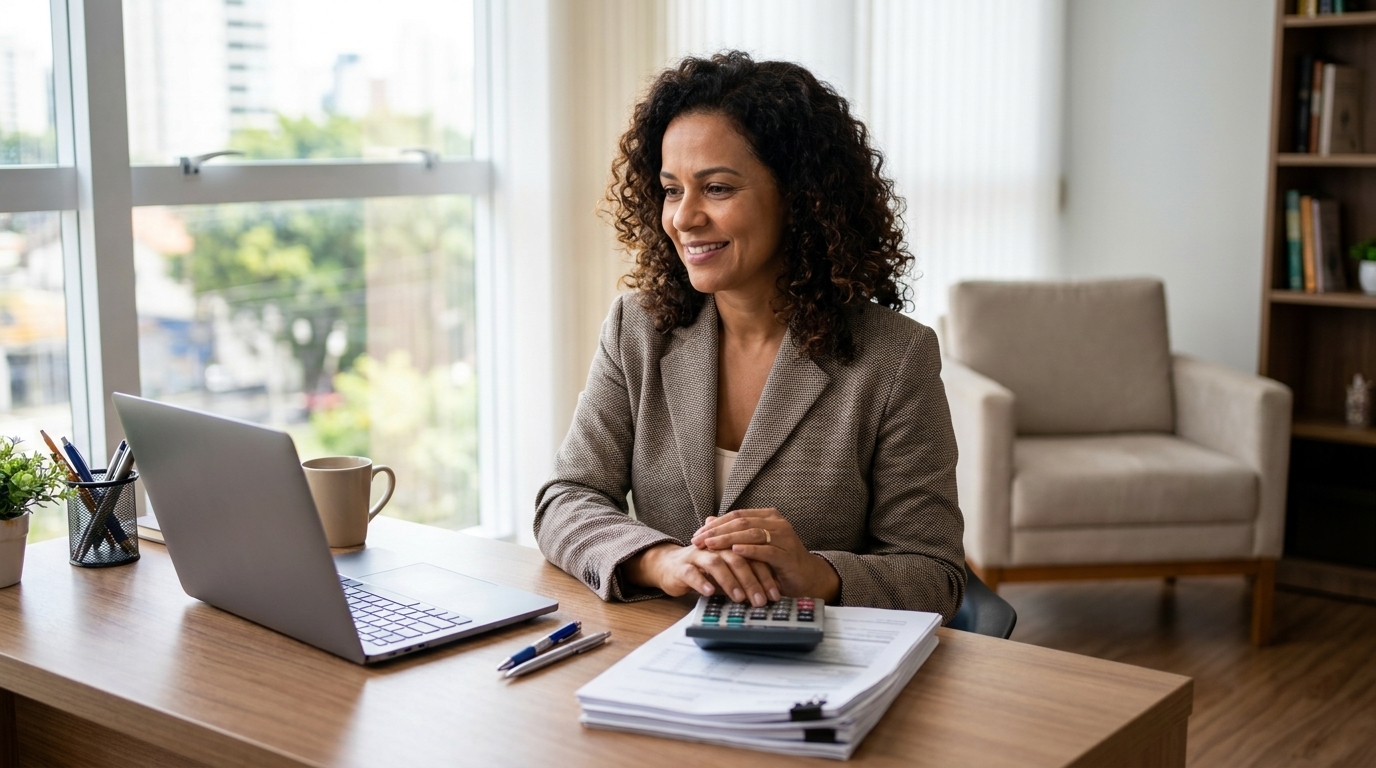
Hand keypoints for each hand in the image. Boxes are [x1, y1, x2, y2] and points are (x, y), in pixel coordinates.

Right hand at [623, 542, 780, 606]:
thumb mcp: (727, 573)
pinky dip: (701, 582)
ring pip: (716, 563)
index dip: (765, 575)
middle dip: (751, 580)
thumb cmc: (703, 570)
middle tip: (761, 600)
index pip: (752, 557)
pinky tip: (710, 593)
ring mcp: (697, 555)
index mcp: (730, 546)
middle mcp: (715, 547)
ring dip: (730, 581)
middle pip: (737, 559)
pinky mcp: (681, 567)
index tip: (775, 595)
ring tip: (740, 597)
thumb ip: (745, 578)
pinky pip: (691, 573)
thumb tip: (767, 594)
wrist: (669, 566)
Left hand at [690, 508, 840, 602]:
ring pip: (752, 533)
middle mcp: (777, 523)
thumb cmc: (777, 562)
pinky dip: (750, 550)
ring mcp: (784, 537)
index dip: (716, 523)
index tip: (697, 533)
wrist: (806, 578)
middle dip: (718, 531)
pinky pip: (767, 550)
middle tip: (699, 540)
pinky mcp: (788, 555)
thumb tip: (708, 520)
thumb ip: (733, 533)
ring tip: (711, 544)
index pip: (737, 515)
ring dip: (729, 539)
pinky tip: (735, 551)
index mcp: (768, 517)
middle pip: (742, 522)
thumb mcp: (752, 546)